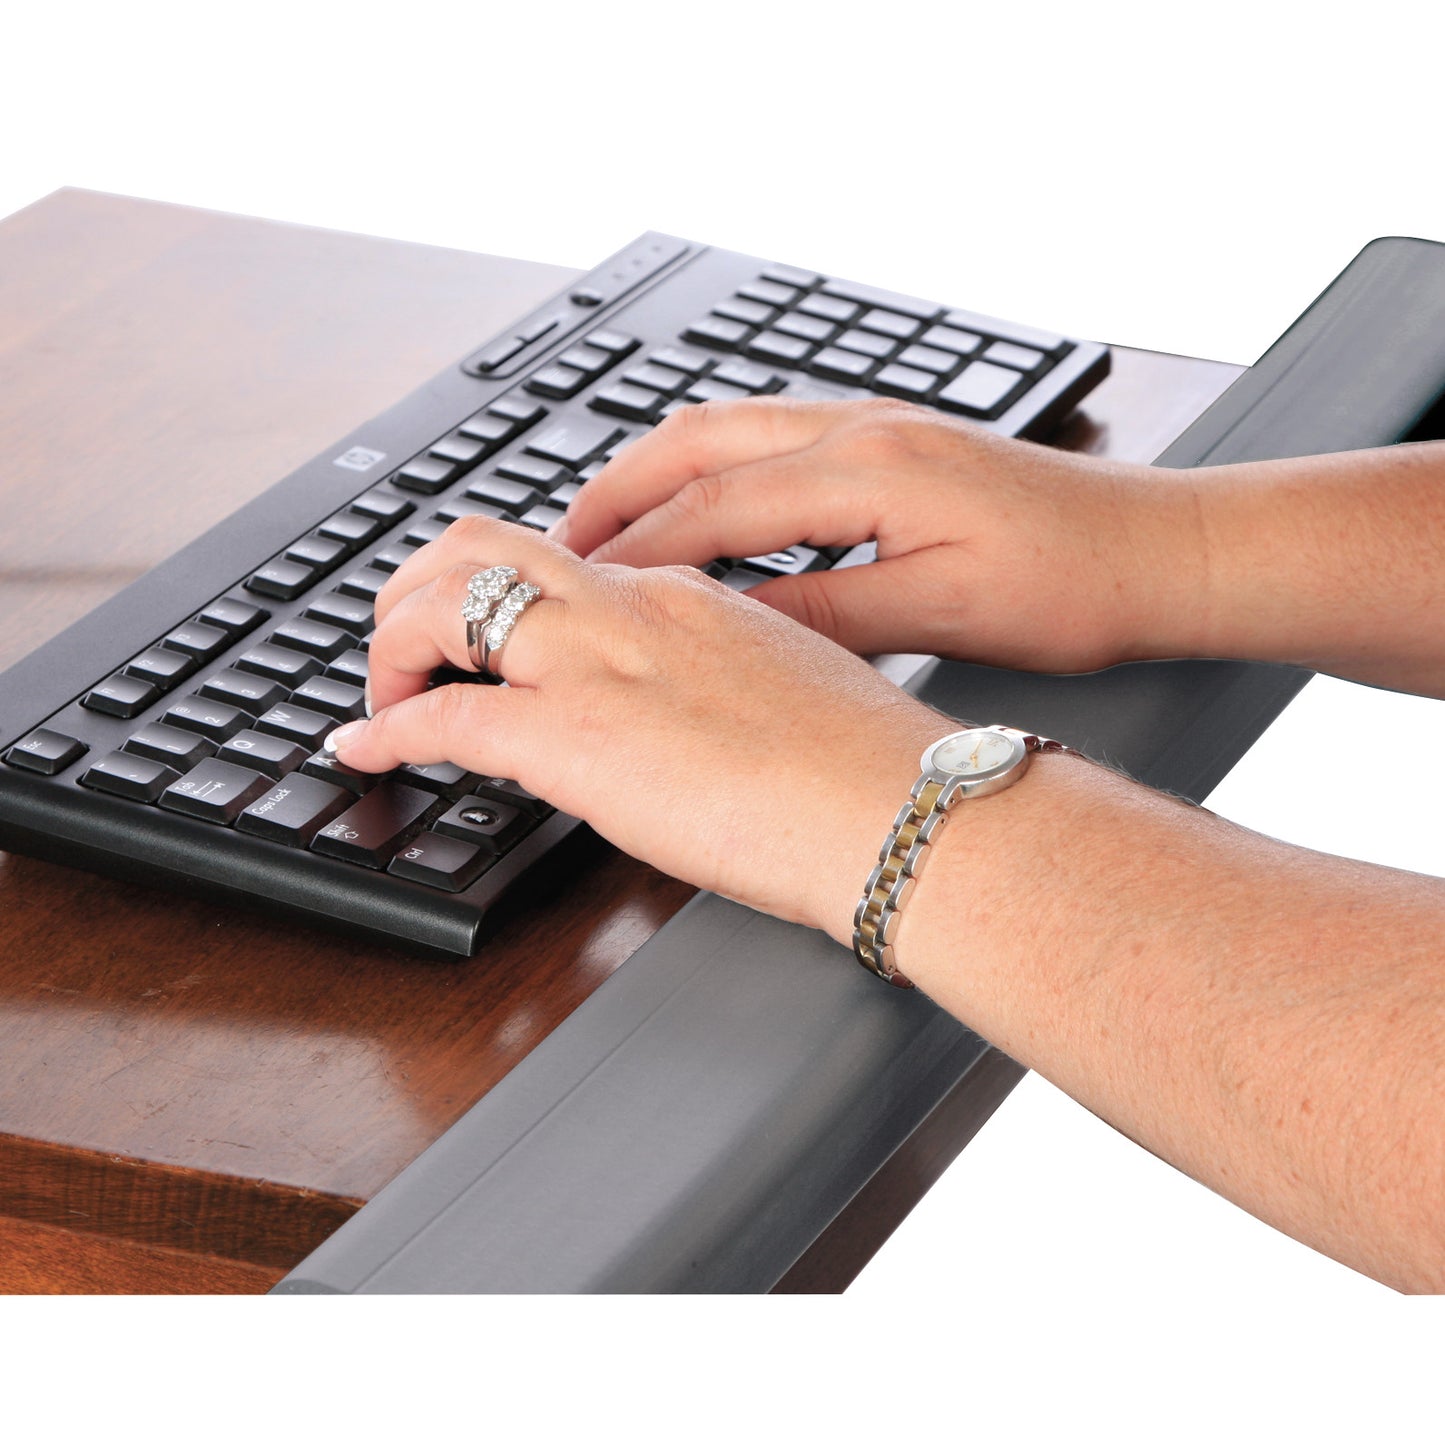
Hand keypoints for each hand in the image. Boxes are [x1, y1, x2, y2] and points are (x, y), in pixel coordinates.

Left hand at [331, 516, 948, 938]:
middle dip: (420, 590)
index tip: (482, 636)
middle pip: (480, 546)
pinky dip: (389, 730)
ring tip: (384, 694)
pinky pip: (443, 715)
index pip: (562, 567)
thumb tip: (671, 718)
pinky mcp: (574, 736)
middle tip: (406, 647)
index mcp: (684, 597)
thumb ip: (710, 686)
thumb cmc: (865, 768)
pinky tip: (369, 751)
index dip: (500, 598)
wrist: (898, 806)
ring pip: (444, 602)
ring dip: (393, 644)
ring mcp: (599, 663)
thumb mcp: (780, 693)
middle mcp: (631, 608)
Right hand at [555, 397, 1202, 671]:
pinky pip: (775, 441)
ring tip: (610, 527)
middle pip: (701, 439)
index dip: (635, 549)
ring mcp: (881, 428)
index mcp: (872, 469)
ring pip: (733, 430)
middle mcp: (865, 430)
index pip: (715, 506)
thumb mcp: (942, 616)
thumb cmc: (1077, 586)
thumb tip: (726, 623)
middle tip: (557, 541)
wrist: (1163, 550)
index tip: (575, 587)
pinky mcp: (898, 444)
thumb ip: (826, 611)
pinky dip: (715, 472)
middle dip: (620, 488)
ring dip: (662, 473)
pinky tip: (704, 515)